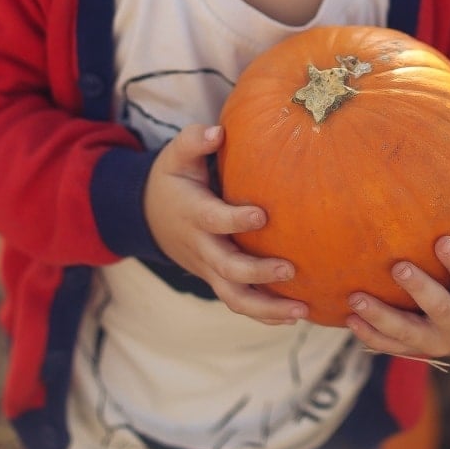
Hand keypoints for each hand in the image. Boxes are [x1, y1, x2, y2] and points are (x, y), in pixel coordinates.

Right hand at [143, 123, 307, 325]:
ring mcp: (208, 268)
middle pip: (227, 268)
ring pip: (234, 297)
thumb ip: (195, 140)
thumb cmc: (172, 179)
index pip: (214, 220)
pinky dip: (265, 315)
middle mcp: (201, 246)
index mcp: (193, 213)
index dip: (236, 220)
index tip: (262, 214)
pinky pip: (240, 302)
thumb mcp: (175, 155)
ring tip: (300, 310)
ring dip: (267, 308)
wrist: (148, 216)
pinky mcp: (217, 280)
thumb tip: (219, 132)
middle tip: (290, 269)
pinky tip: (295, 316)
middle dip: (258, 272)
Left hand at [346, 219, 449, 357]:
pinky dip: (371, 336)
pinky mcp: (419, 349)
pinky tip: (350, 318)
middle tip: (398, 267)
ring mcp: (438, 342)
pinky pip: (393, 346)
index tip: (443, 241)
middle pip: (440, 311)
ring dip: (382, 318)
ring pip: (409, 334)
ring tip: (356, 298)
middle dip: (420, 290)